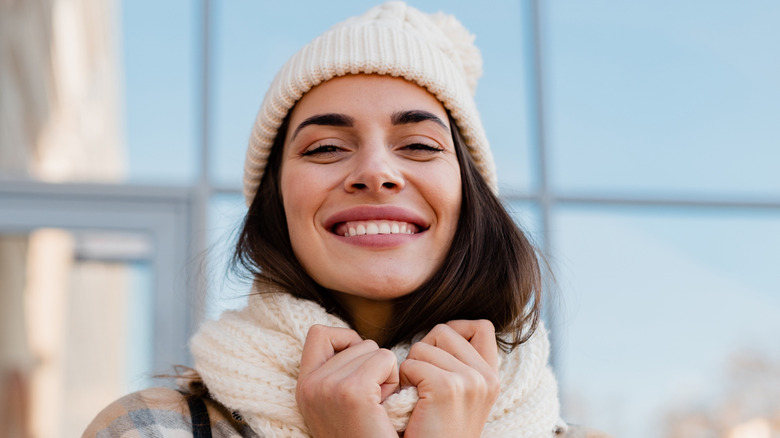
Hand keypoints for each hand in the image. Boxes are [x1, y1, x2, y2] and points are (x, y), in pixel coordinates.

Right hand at [296, 325, 399, 437]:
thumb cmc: (367, 434)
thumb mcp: (339, 402)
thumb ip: (338, 372)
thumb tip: (356, 341)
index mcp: (303, 387)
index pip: (319, 333)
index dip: (345, 340)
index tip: (359, 367)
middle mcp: (310, 385)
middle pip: (355, 341)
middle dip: (372, 365)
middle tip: (371, 401)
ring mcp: (328, 387)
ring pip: (373, 348)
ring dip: (385, 374)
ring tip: (378, 406)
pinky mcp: (352, 392)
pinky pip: (385, 360)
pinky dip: (394, 379)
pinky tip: (385, 406)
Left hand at [400, 320, 499, 437]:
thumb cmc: (433, 431)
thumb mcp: (458, 395)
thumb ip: (458, 364)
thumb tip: (440, 332)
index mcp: (492, 377)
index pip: (481, 326)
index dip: (455, 330)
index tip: (438, 353)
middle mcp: (487, 377)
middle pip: (445, 331)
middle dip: (425, 350)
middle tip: (421, 382)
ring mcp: (471, 381)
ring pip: (423, 345)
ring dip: (410, 367)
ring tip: (416, 396)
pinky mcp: (448, 388)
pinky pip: (411, 364)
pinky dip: (402, 381)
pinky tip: (409, 403)